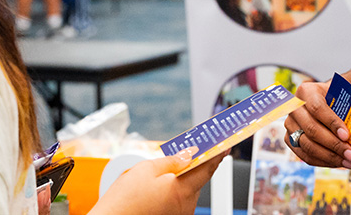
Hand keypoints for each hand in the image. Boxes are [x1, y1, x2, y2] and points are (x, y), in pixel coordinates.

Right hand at [91, 147, 225, 214]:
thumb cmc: (124, 201)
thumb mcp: (146, 169)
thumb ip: (172, 160)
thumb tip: (190, 153)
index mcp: (182, 191)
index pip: (207, 169)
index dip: (217, 154)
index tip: (226, 144)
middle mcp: (185, 206)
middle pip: (195, 180)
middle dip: (191, 166)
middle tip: (186, 151)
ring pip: (185, 190)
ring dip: (178, 179)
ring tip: (160, 172)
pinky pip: (177, 201)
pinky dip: (172, 191)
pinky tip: (156, 186)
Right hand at [283, 80, 350, 168]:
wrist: (326, 101)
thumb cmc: (337, 99)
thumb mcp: (341, 96)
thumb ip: (347, 109)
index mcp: (306, 92)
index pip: (317, 108)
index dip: (332, 123)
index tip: (347, 136)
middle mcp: (293, 108)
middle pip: (312, 129)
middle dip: (334, 145)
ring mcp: (290, 125)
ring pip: (308, 145)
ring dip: (330, 157)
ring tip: (348, 162)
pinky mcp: (289, 140)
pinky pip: (305, 155)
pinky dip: (323, 162)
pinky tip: (339, 163)